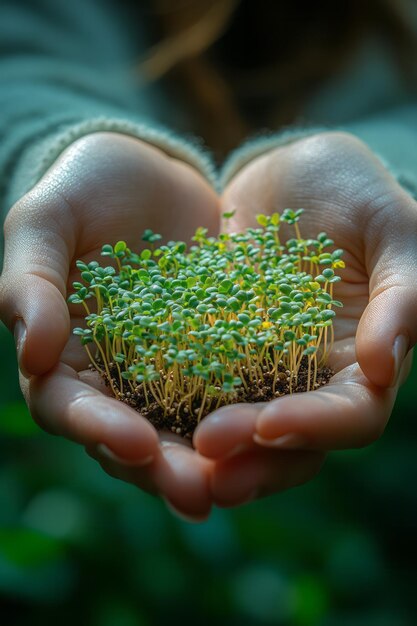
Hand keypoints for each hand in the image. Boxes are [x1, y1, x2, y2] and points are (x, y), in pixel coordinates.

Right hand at [0, 132, 219, 520]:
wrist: (145, 169)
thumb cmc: (81, 189)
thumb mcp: (46, 221)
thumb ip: (31, 282)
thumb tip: (33, 354)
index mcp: (64, 355)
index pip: (68, 406)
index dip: (97, 429)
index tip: (136, 442)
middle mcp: (115, 376)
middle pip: (130, 437)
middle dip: (161, 469)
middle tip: (198, 493)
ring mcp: (167, 368)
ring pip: (183, 429)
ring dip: (208, 462)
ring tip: (239, 484)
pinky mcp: (216, 350)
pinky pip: (231, 391)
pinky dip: (248, 417)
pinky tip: (277, 436)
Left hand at [194, 131, 415, 506]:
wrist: (291, 173)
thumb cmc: (358, 192)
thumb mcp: (393, 230)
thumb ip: (401, 296)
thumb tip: (385, 367)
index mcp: (363, 361)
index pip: (351, 415)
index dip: (315, 427)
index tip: (268, 424)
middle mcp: (311, 378)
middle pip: (290, 444)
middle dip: (252, 460)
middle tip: (206, 468)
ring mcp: (259, 368)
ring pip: (238, 428)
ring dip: (206, 453)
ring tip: (165, 462)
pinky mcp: (214, 348)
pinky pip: (191, 384)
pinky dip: (168, 406)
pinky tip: (134, 414)